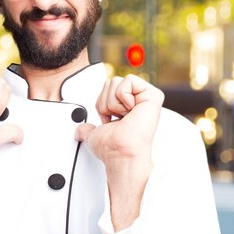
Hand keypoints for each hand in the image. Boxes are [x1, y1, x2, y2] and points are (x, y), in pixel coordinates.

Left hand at [75, 75, 163, 229]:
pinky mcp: (153, 95)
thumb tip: (80, 131)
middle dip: (106, 102)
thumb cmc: (112, 147)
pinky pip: (128, 81)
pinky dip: (122, 97)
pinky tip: (130, 111)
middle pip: (111, 82)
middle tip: (116, 117)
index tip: (108, 120)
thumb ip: (87, 129)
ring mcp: (146, 97)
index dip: (101, 104)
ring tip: (123, 116)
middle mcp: (137, 101)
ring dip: (113, 102)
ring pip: (117, 81)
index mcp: (127, 107)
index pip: (107, 88)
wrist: (120, 152)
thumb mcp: (94, 134)